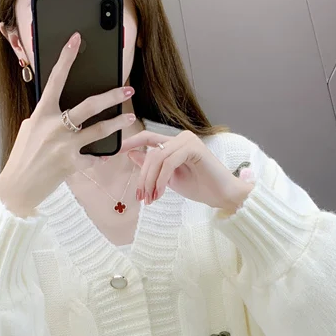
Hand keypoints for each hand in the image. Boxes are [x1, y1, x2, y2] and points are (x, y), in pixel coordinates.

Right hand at [0, 31, 135, 216]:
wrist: (17, 187)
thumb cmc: (23, 157)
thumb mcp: (30, 130)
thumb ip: (47, 117)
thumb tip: (64, 110)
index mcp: (41, 114)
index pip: (54, 80)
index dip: (66, 58)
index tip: (76, 40)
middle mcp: (54, 127)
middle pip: (89, 105)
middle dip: (112, 96)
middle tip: (127, 90)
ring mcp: (64, 146)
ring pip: (99, 130)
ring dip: (117, 123)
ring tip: (130, 118)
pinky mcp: (72, 164)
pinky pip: (93, 158)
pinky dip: (99, 157)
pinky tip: (104, 156)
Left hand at [121, 130, 252, 212]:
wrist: (223, 195)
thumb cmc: (200, 187)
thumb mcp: (168, 178)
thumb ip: (152, 167)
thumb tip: (131, 155)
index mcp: (174, 142)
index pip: (147, 138)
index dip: (129, 143)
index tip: (113, 152)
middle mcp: (181, 137)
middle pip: (150, 153)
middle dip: (142, 177)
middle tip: (141, 197)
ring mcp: (188, 140)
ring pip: (157, 158)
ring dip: (150, 181)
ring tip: (151, 199)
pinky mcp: (194, 148)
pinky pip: (169, 162)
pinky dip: (161, 179)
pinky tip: (160, 193)